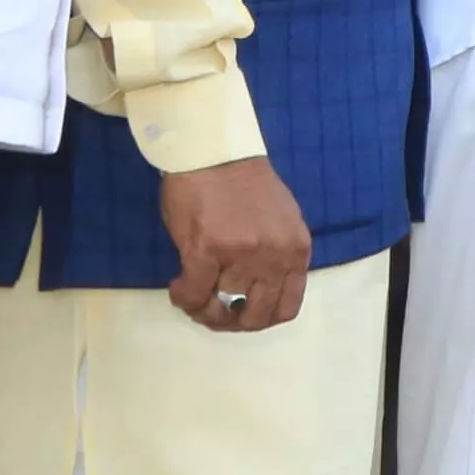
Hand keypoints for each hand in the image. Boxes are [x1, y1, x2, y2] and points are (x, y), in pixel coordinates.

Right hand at [158, 153, 311, 333]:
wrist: (214, 152)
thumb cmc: (243, 183)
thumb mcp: (280, 221)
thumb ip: (276, 255)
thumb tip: (254, 291)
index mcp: (296, 250)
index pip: (286, 307)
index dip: (260, 319)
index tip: (241, 313)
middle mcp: (275, 257)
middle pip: (255, 316)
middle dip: (231, 322)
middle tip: (211, 311)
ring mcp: (241, 256)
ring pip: (221, 308)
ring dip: (202, 310)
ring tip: (192, 295)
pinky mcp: (206, 251)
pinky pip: (192, 294)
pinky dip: (183, 298)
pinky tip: (178, 286)